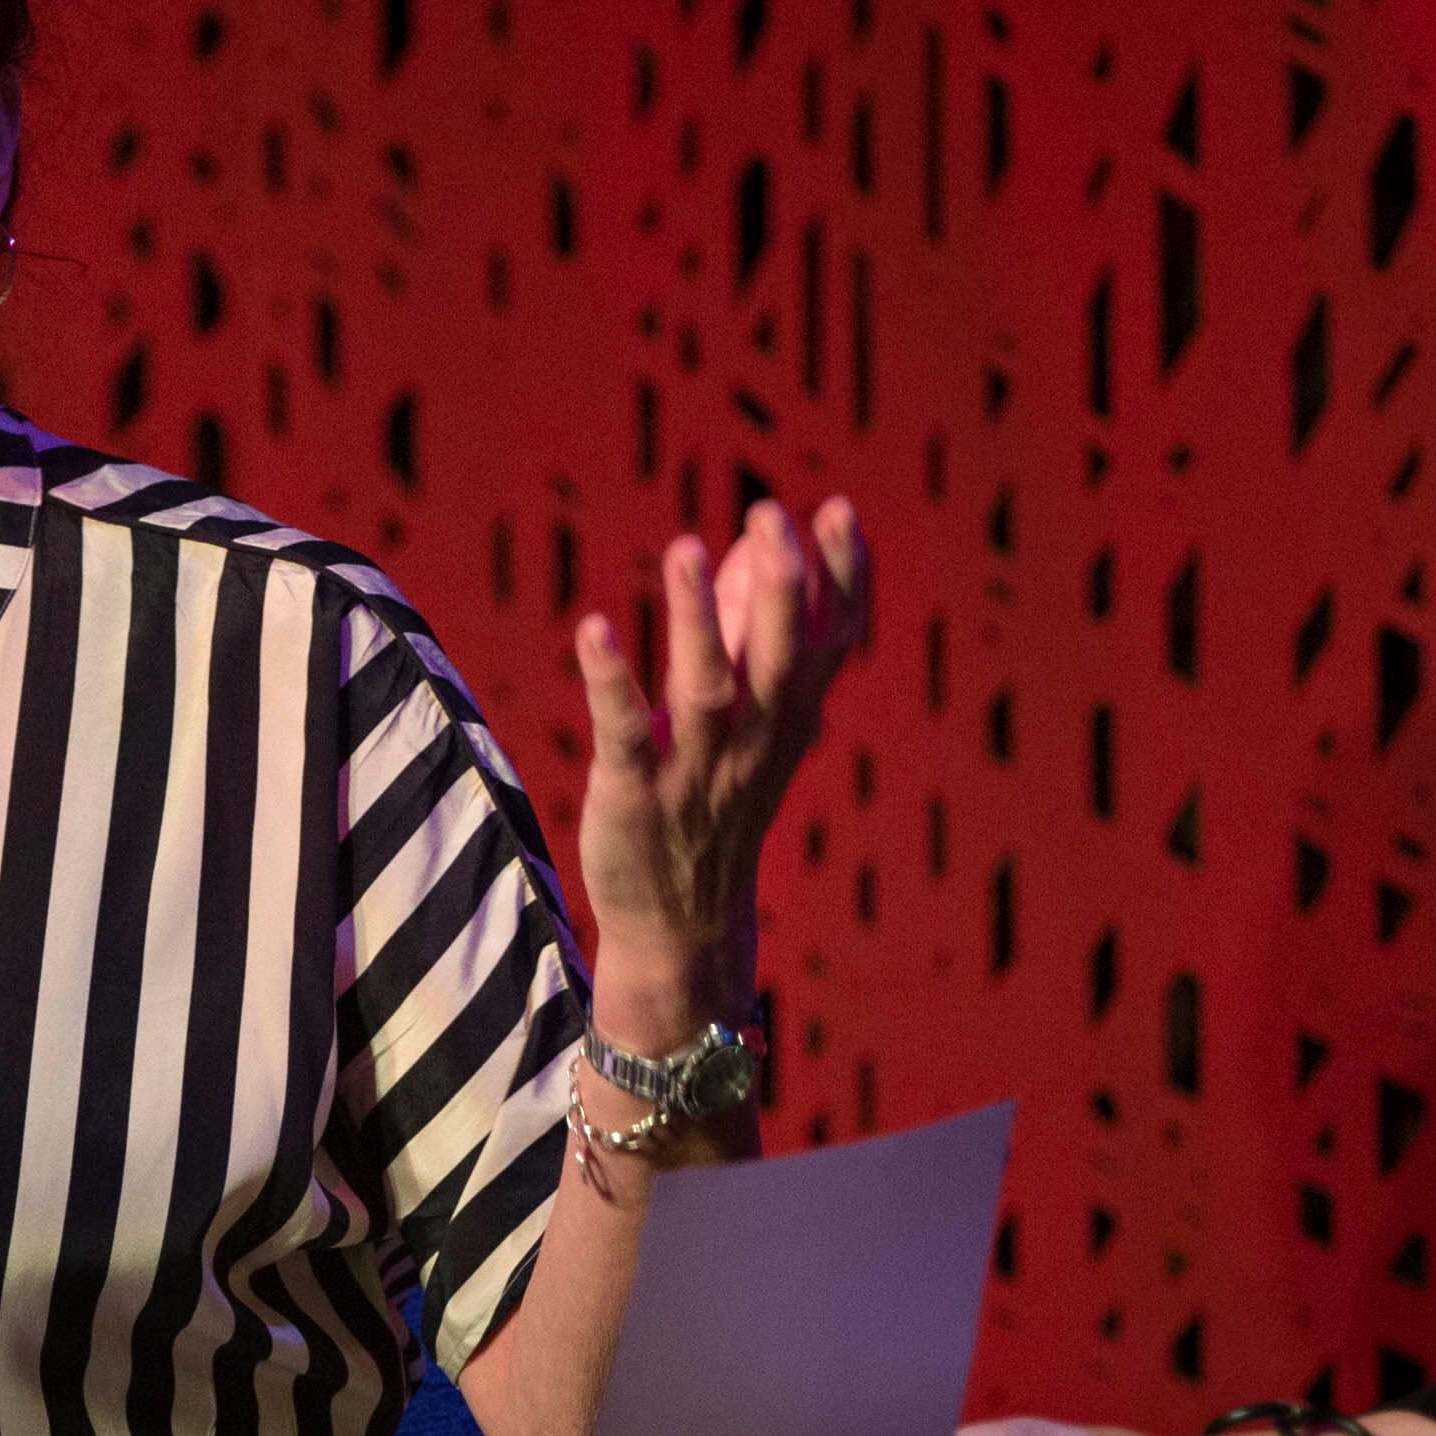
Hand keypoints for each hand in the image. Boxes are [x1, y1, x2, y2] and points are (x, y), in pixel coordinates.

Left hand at [571, 497, 870, 988]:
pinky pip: (624, 734)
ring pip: (706, 690)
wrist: (679, 926)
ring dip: (698, 620)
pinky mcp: (634, 795)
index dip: (843, 578)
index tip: (841, 509)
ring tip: (687, 548)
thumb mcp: (752, 725)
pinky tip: (593, 629)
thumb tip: (745, 548)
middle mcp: (754, 741)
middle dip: (781, 584)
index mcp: (790, 719)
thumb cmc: (714, 804)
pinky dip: (610, 682)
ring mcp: (695, 770)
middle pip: (779, 657)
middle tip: (770, 512)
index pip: (832, 641)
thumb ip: (751, 636)